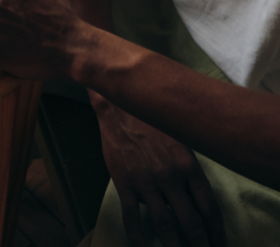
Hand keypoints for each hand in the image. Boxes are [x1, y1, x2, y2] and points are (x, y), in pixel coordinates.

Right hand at [95, 99, 226, 246]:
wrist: (121, 108)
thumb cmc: (154, 124)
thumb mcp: (180, 144)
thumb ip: (188, 174)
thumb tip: (195, 203)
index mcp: (189, 167)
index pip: (209, 208)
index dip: (217, 232)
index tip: (219, 245)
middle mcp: (170, 177)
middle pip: (190, 222)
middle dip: (199, 245)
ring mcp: (146, 181)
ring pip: (164, 224)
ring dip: (173, 246)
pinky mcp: (124, 182)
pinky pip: (131, 216)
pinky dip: (137, 237)